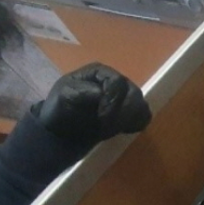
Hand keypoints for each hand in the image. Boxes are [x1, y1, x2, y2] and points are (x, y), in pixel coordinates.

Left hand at [35, 64, 151, 144]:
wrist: (61, 132)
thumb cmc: (60, 110)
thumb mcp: (65, 96)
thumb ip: (82, 91)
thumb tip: (101, 93)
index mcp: (100, 72)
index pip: (118, 82)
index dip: (114, 101)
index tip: (101, 117)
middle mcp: (115, 82)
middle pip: (134, 93)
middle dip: (123, 113)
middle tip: (108, 127)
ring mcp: (124, 98)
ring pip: (141, 105)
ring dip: (129, 119)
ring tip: (113, 129)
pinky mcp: (129, 113)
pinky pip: (143, 116)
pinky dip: (136, 124)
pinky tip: (123, 130)